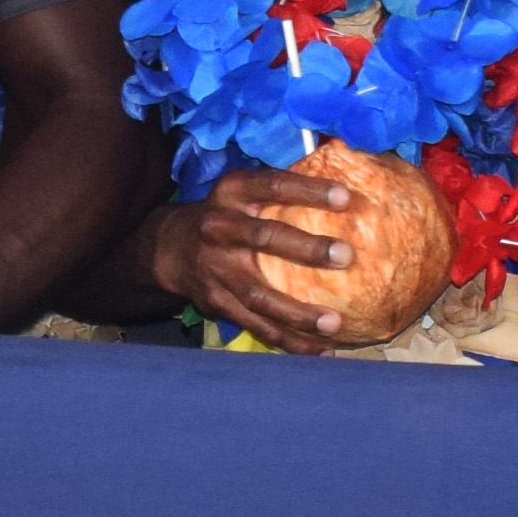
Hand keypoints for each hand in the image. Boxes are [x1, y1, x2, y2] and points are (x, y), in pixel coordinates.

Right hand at [148, 165, 366, 348]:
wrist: (171, 248)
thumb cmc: (228, 214)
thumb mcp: (242, 190)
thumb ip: (282, 186)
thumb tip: (345, 164)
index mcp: (231, 193)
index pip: (272, 186)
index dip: (308, 190)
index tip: (346, 197)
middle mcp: (220, 228)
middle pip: (264, 237)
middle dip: (306, 248)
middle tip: (345, 255)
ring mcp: (216, 270)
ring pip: (259, 295)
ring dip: (297, 312)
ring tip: (334, 324)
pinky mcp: (217, 303)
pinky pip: (257, 325)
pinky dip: (290, 341)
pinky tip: (322, 351)